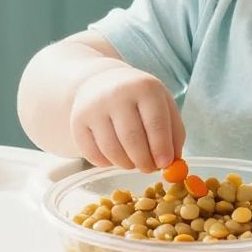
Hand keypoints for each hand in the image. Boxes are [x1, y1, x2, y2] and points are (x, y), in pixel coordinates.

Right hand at [70, 62, 185, 173]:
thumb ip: (174, 133)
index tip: (165, 165)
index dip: (162, 148)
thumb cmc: (139, 99)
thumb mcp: (163, 105)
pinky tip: (115, 156)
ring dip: (126, 164)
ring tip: (133, 162)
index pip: (156, 123)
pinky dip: (107, 163)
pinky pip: (93, 155)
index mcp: (145, 87)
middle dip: (144, 161)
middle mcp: (117, 94)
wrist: (100, 83)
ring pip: (112, 150)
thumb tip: (174, 163)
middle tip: (149, 169)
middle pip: (132, 139)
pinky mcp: (77, 122)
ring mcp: (94, 107)